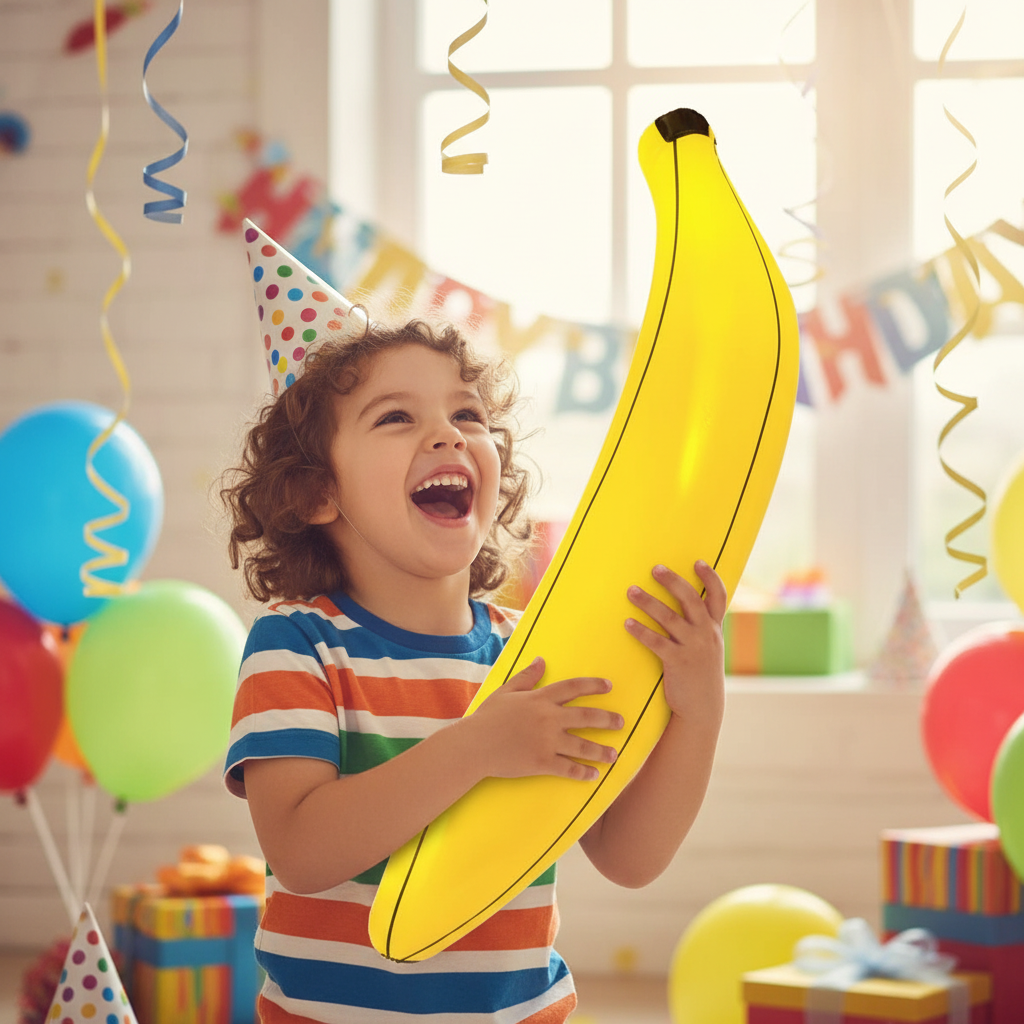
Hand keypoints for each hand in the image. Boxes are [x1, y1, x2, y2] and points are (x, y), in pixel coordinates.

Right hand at [465, 657, 623, 781]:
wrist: (474, 745)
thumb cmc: (487, 717)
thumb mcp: (506, 691)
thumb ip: (526, 676)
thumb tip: (541, 660)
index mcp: (540, 698)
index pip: (573, 687)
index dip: (593, 685)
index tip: (609, 686)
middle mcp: (548, 718)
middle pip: (586, 716)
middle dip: (607, 719)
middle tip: (622, 722)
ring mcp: (547, 741)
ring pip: (582, 745)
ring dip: (601, 750)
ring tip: (615, 755)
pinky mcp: (542, 762)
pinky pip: (569, 768)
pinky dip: (583, 773)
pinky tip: (594, 775)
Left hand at [624, 560, 726, 724]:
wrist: (702, 709)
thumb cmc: (699, 674)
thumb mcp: (708, 648)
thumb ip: (701, 627)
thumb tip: (685, 604)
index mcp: (714, 628)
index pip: (719, 596)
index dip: (711, 577)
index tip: (698, 562)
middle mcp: (707, 634)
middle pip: (690, 599)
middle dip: (672, 581)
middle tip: (655, 569)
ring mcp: (693, 648)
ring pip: (669, 618)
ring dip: (648, 602)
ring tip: (631, 591)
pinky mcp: (677, 663)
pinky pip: (656, 642)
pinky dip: (641, 631)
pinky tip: (627, 623)